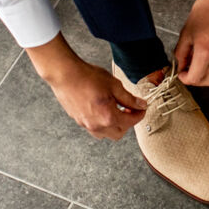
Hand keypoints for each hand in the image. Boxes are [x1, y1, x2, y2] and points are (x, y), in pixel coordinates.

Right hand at [27, 34, 146, 139]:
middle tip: (130, 109)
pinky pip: (96, 130)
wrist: (66, 75)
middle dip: (128, 122)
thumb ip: (129, 98)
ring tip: (117, 110)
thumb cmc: (88, 77)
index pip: (131, 121)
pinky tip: (103, 110)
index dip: (140, 114)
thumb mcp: (114, 85)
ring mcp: (87, 125)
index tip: (142, 107)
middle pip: (120, 132)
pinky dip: (103, 124)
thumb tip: (141, 105)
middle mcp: (98, 125)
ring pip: (107, 134)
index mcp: (109, 116)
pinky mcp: (79, 121)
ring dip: (115, 126)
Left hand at [174, 0, 208, 86]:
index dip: (185, 78)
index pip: (195, 77)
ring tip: (195, 62)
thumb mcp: (185, 33)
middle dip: (195, 80)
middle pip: (207, 81)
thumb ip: (181, 54)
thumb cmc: (203, 11)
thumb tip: (180, 68)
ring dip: (204, 74)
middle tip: (186, 70)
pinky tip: (205, 56)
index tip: (180, 73)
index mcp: (206, 50)